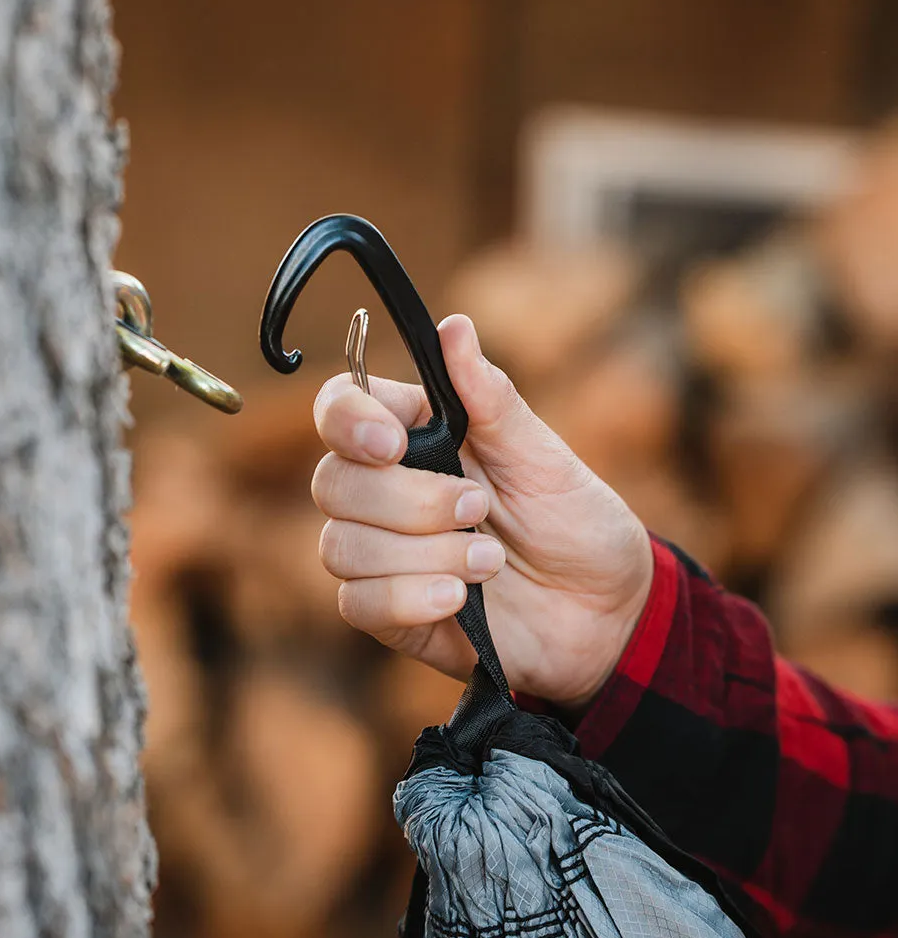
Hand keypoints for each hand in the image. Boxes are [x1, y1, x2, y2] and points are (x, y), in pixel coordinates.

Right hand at [311, 314, 652, 709]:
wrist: (603, 611)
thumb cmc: (575, 522)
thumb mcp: (542, 457)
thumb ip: (490, 399)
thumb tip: (454, 325)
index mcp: (417, 437)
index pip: (339, 409)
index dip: (349, 421)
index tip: (393, 443)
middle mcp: (387, 491)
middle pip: (333, 483)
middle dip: (408, 501)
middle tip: (479, 508)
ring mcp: (383, 554)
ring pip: (342, 545)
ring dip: (422, 555)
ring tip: (491, 562)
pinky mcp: (390, 612)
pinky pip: (358, 603)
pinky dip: (408, 599)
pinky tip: (460, 600)